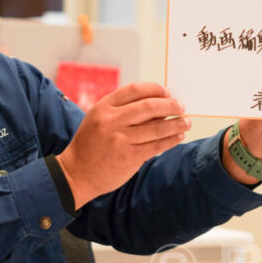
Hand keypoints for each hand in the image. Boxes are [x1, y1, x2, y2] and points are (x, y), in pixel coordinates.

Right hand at [57, 82, 189, 208]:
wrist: (76, 173)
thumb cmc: (90, 144)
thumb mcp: (98, 118)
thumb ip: (121, 110)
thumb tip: (156, 105)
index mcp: (104, 107)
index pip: (135, 90)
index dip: (155, 89)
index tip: (167, 92)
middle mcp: (112, 121)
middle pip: (149, 106)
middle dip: (170, 105)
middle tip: (181, 107)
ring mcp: (121, 139)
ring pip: (157, 127)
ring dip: (176, 123)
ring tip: (185, 122)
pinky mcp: (129, 157)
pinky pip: (156, 146)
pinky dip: (171, 140)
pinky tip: (178, 137)